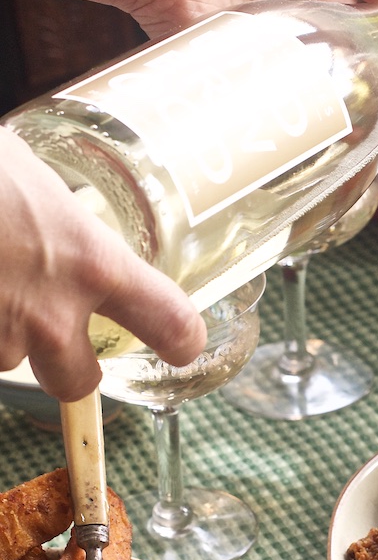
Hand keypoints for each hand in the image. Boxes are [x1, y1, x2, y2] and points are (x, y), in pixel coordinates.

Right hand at [0, 129, 207, 401]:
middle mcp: (51, 314)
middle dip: (64, 363)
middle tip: (42, 322)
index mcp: (92, 262)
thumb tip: (58, 221)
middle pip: (78, 382)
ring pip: (4, 360)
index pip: (171, 323)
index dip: (178, 339)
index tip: (178, 344)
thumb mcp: (28, 176)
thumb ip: (58, 220)